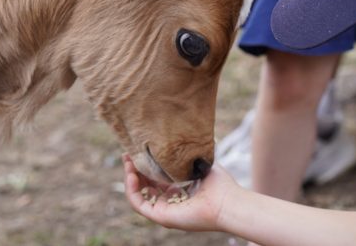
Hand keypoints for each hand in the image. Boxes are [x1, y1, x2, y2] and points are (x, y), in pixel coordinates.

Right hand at [122, 153, 237, 231]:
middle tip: (128, 153)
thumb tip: (179, 138)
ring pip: (138, 195)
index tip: (138, 150)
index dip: (144, 165)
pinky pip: (138, 204)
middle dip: (133, 169)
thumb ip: (187, 156)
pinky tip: (132, 174)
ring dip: (130, 177)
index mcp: (178, 192)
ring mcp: (164, 211)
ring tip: (128, 161)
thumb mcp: (199, 165)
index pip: (154, 179)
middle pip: (143, 186)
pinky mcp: (161, 217)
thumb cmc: (220, 185)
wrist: (227, 201)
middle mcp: (169, 202)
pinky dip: (131, 190)